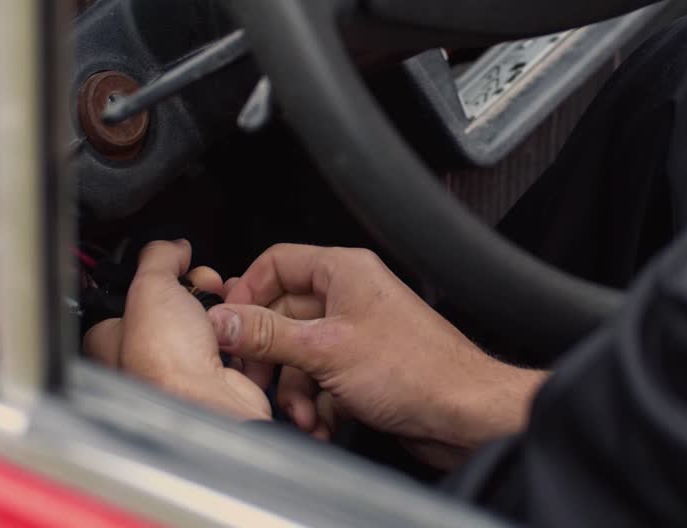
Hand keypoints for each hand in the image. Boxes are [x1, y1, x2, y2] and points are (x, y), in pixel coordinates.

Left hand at [83, 240, 270, 421]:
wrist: (208, 403)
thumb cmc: (165, 364)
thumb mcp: (150, 287)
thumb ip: (158, 258)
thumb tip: (172, 246)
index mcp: (112, 341)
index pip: (132, 296)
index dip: (157, 276)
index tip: (175, 265)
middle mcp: (146, 359)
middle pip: (175, 306)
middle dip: (196, 289)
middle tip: (204, 285)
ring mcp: (184, 370)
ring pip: (205, 323)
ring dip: (221, 309)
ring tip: (225, 307)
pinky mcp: (217, 378)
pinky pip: (230, 343)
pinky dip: (239, 332)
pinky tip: (238, 329)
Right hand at [214, 245, 546, 467]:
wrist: (464, 413)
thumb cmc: (419, 370)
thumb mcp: (325, 350)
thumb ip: (266, 335)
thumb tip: (222, 321)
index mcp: (344, 271)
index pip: (276, 264)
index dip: (247, 294)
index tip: (229, 327)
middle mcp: (351, 296)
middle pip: (282, 316)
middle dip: (269, 357)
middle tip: (256, 381)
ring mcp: (357, 333)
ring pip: (299, 355)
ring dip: (294, 390)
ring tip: (302, 413)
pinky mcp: (364, 368)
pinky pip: (321, 380)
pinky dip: (316, 403)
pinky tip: (323, 423)